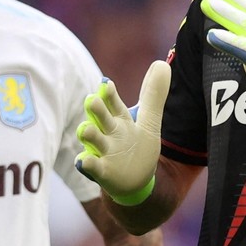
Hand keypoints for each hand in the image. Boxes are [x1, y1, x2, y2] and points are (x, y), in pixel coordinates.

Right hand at [75, 60, 170, 204]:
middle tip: (92, 100)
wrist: (135, 181)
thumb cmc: (138, 148)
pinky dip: (87, 163)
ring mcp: (104, 152)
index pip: (114, 103)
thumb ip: (154, 95)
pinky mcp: (102, 171)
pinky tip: (83, 160)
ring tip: (85, 129)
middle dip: (96, 109)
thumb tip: (162, 64)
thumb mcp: (149, 122)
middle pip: (101, 118)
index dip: (110, 94)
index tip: (107, 83)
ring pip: (93, 140)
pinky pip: (92, 166)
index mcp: (120, 120)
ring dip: (87, 133)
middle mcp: (108, 133)